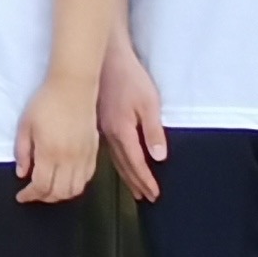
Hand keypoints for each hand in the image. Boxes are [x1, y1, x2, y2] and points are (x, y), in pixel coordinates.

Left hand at [15, 69, 99, 204]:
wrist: (73, 86)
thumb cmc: (47, 102)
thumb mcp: (25, 125)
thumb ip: (22, 151)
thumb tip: (22, 173)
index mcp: (50, 152)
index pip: (41, 186)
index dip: (30, 196)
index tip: (22, 196)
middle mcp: (69, 159)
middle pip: (58, 193)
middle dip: (43, 198)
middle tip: (34, 193)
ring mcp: (84, 156)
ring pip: (75, 190)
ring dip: (61, 195)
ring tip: (50, 188)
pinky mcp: (94, 151)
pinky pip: (87, 178)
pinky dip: (76, 185)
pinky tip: (66, 179)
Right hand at [99, 41, 167, 202]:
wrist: (106, 58)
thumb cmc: (130, 77)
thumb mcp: (149, 103)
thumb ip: (153, 131)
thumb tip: (158, 157)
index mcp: (122, 131)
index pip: (136, 163)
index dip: (146, 180)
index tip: (154, 195)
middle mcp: (109, 134)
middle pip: (124, 165)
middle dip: (136, 183)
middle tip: (144, 198)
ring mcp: (101, 128)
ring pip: (115, 159)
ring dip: (126, 175)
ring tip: (133, 188)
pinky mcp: (99, 120)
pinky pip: (108, 149)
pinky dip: (117, 162)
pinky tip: (118, 163)